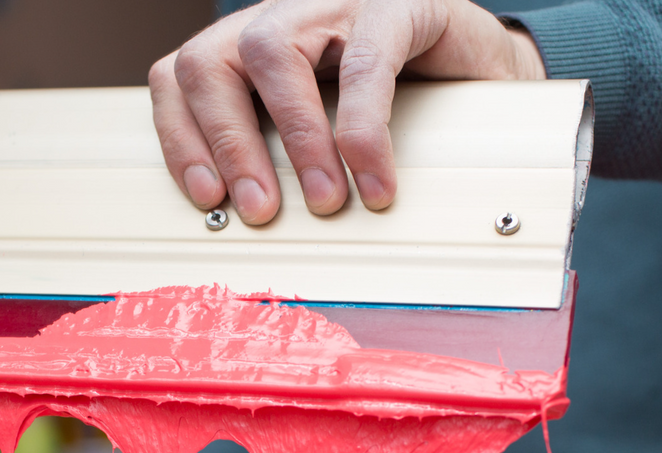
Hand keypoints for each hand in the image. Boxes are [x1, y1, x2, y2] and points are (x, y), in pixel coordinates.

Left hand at [149, 0, 545, 224]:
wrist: (482, 63)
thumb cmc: (398, 101)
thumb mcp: (325, 131)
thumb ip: (284, 158)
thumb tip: (249, 222)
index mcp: (250, 44)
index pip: (180, 78)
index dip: (181, 138)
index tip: (206, 199)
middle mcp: (281, 15)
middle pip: (210, 64)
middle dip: (227, 145)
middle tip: (259, 210)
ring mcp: (333, 3)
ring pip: (272, 53)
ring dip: (293, 138)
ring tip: (324, 200)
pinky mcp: (394, 6)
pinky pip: (366, 66)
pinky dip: (363, 130)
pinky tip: (374, 180)